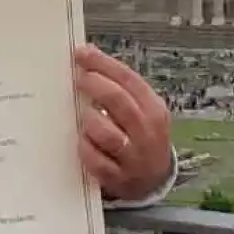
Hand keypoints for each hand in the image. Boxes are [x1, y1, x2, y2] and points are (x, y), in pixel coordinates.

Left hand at [73, 43, 174, 200]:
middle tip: (79, 79)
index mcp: (154, 110)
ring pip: (107, 133)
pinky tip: (82, 141)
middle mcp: (147, 133)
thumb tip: (89, 56)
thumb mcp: (142, 110)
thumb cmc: (141, 136)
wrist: (154, 179)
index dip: (103, 64)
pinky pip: (96, 161)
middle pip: (119, 102)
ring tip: (84, 116)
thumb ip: (120, 87)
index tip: (82, 54)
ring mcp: (133, 157)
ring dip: (91, 121)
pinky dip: (85, 148)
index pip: (129, 80)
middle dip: (95, 85)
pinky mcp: (117, 178)